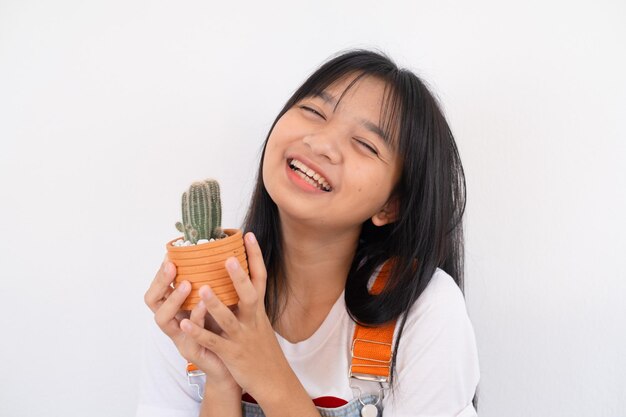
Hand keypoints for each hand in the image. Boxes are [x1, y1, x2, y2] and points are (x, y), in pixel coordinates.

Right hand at [144, 257, 237, 390]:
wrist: (230, 364)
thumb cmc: (221, 329)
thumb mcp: (212, 302)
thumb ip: (208, 282)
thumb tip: (215, 251)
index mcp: (176, 309)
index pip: (157, 288)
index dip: (160, 273)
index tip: (170, 254)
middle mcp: (172, 322)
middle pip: (153, 301)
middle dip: (160, 282)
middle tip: (172, 266)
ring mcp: (180, 338)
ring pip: (163, 319)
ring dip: (174, 299)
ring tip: (186, 283)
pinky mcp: (193, 352)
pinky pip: (190, 335)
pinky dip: (195, 319)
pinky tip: (203, 305)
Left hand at [180, 232, 294, 400]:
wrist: (274, 380)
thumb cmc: (261, 347)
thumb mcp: (259, 321)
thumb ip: (247, 302)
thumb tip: (236, 278)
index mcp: (258, 310)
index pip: (260, 278)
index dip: (255, 256)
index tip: (248, 235)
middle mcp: (252, 320)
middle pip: (249, 295)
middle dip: (239, 277)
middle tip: (229, 257)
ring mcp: (242, 337)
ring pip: (229, 319)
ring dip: (216, 304)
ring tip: (202, 289)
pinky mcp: (232, 354)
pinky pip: (213, 342)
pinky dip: (199, 333)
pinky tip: (184, 325)